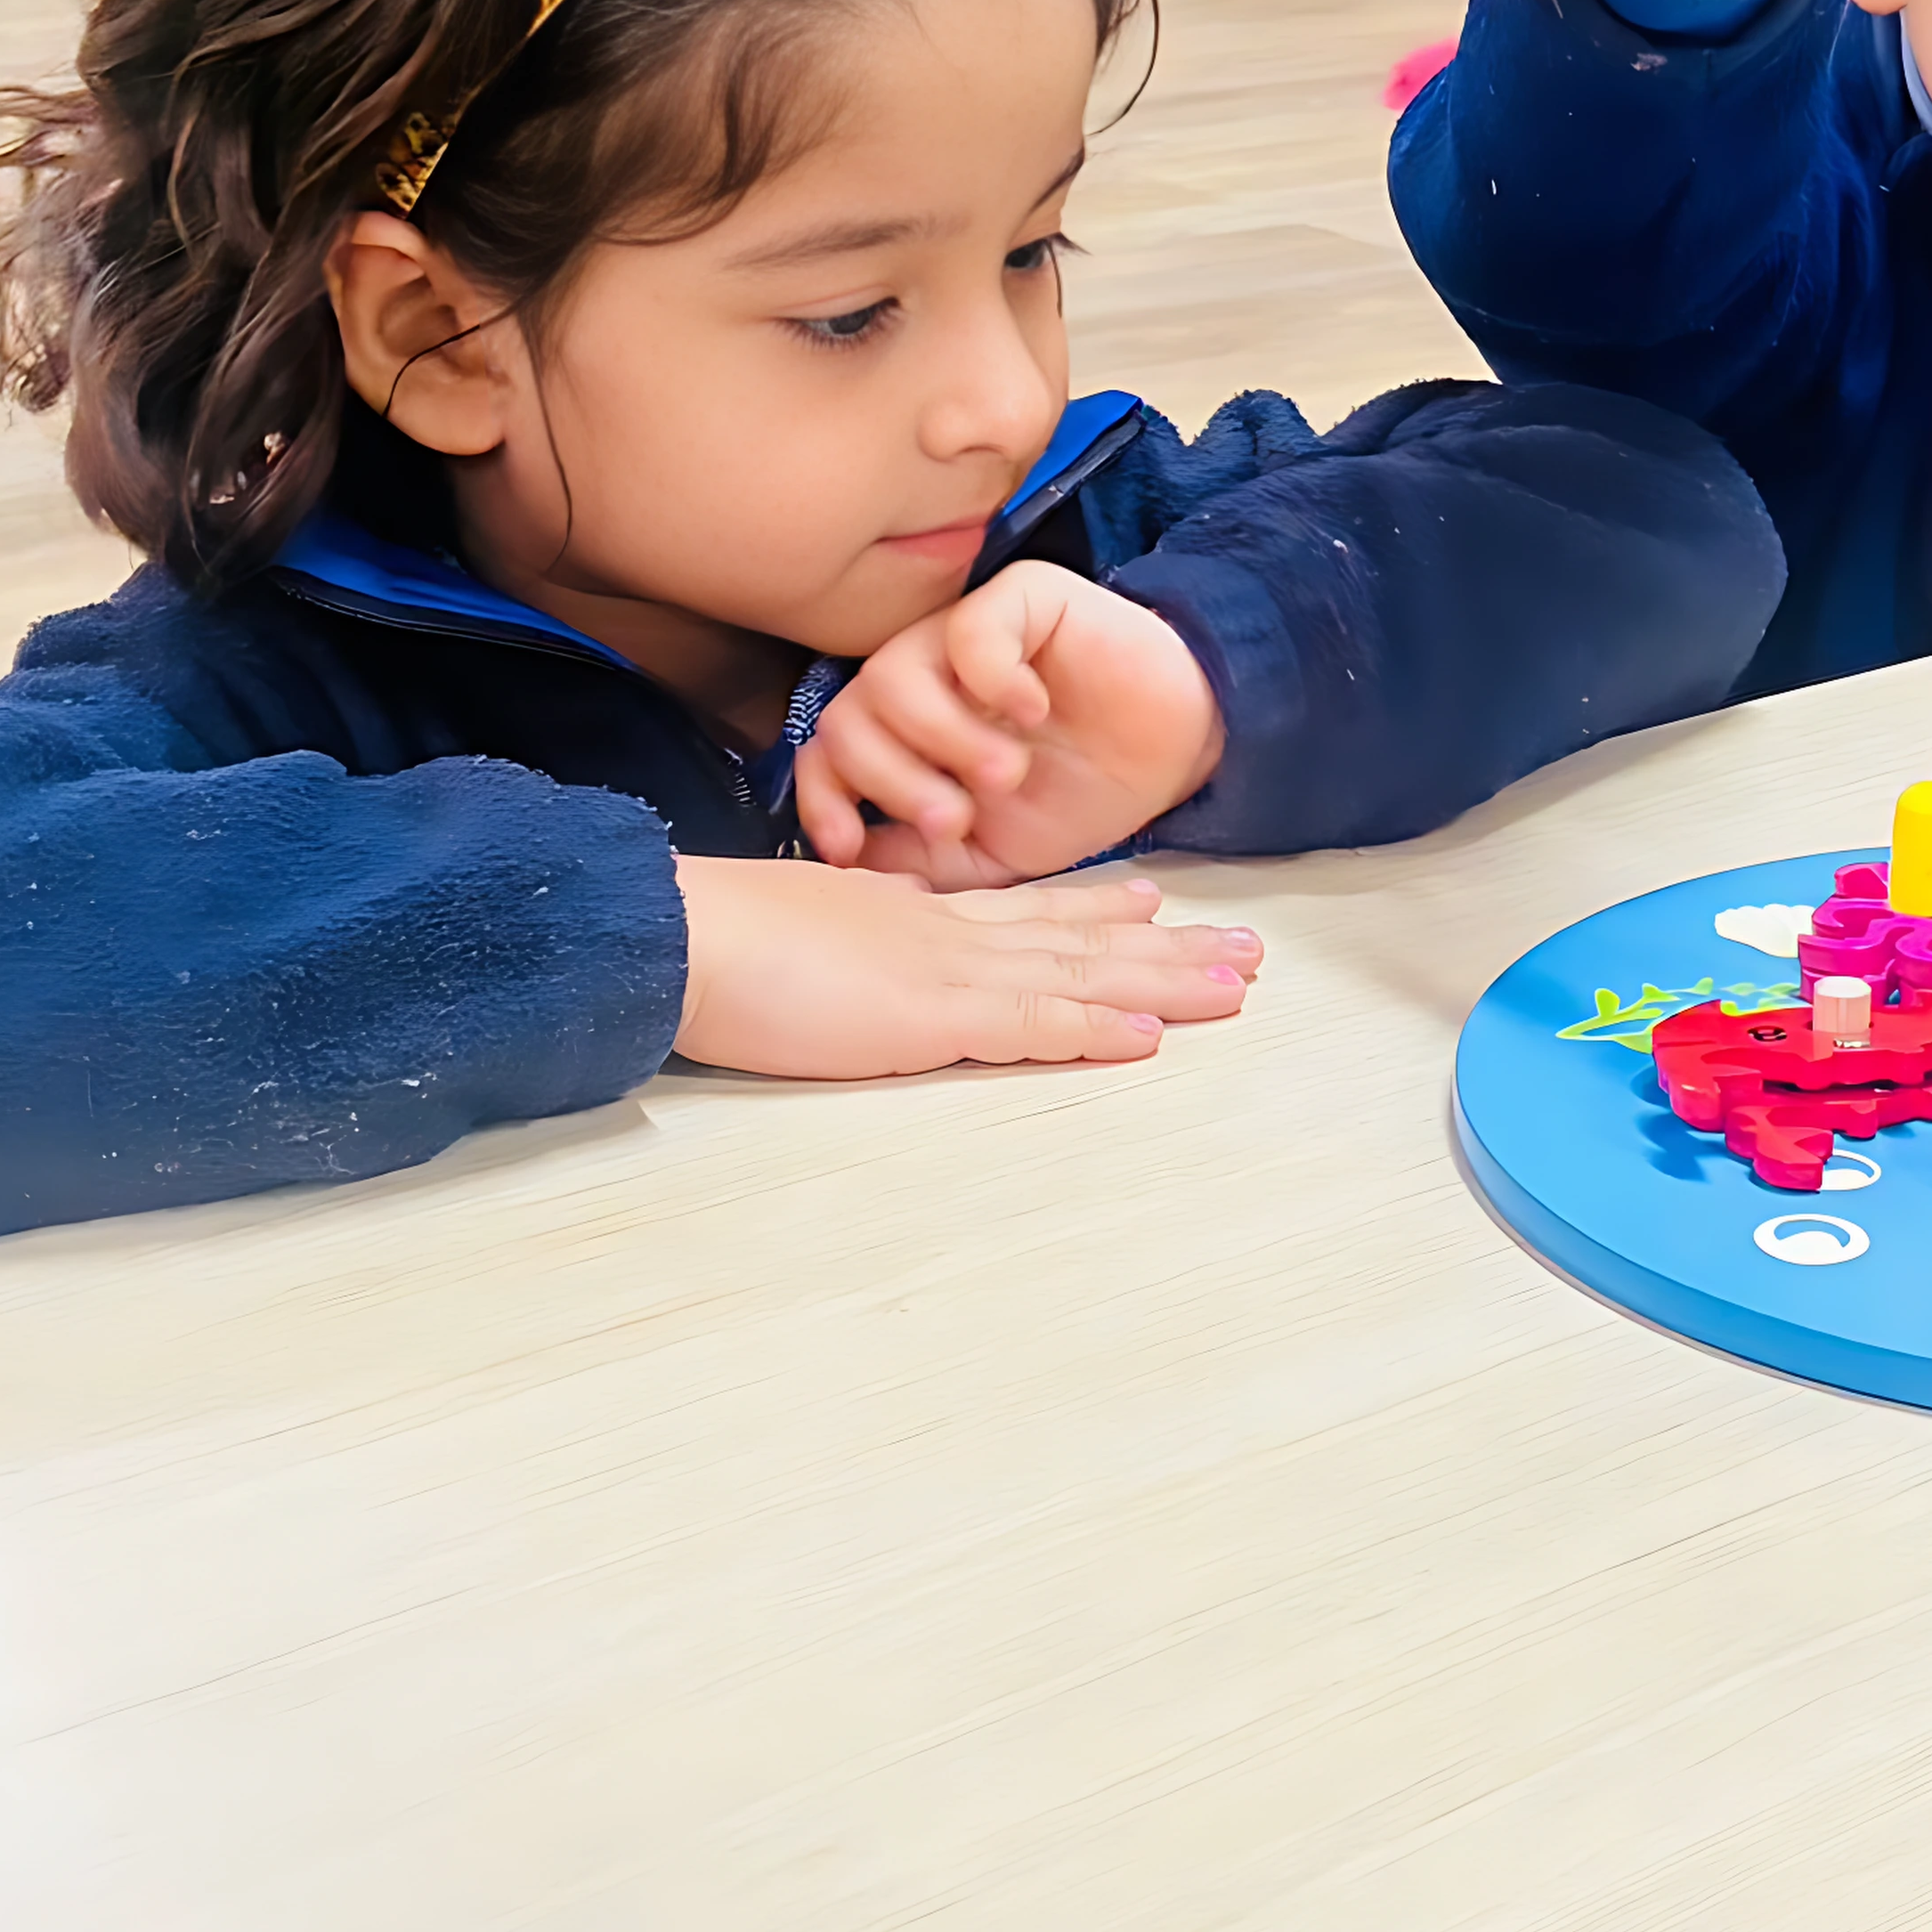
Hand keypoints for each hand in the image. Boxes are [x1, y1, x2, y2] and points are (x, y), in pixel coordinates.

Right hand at [670, 858, 1259, 1075]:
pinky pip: (1030, 1022)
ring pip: (1081, 974)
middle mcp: (952, 937)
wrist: (684, 932)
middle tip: (1247, 949)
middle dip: (1169, 946)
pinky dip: (1093, 1028)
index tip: (1159, 895)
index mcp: (920, 917)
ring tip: (1237, 984)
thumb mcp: (811, 926)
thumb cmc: (725, 938)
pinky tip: (1149, 1036)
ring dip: (1165, 982)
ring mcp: (948, 973)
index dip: (1100, 904)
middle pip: (1082, 937)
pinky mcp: (930, 1016)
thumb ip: (857, 936)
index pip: (1029, 910)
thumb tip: (879, 946)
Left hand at [796, 561, 1223, 884]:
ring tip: (1004, 773)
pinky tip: (1032, 712)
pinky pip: (970, 626)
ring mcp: (965, 634)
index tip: (848, 845)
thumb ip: (919, 859)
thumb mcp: (989, 853)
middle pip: (849, 714)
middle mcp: (922, 677)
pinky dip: (992, 679)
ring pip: (893, 672)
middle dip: (894, 778)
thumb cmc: (1081, 794)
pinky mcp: (1020, 598)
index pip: (828, 750)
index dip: (823, 797)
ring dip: (943, 738)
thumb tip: (849, 865)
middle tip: (956, 817)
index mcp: (905, 734)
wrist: (1176, 753)